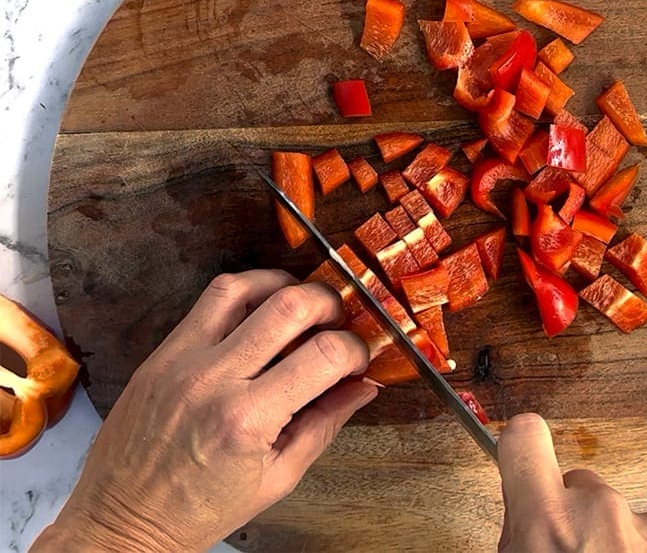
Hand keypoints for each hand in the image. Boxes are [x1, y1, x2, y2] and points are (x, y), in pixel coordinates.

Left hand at [32, 270, 377, 551]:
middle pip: (289, 305)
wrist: (124, 519)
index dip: (354, 350)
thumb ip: (325, 424)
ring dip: (284, 285)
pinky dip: (244, 292)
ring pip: (243, 287)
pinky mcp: (163, 351)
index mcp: (248, 420)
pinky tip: (260, 310)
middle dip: (329, 304)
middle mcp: (214, 379)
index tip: (357, 359)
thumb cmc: (202, 508)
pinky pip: (209, 300)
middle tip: (337, 321)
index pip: (324, 356)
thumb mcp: (278, 478)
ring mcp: (183, 359)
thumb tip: (364, 386)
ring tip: (301, 304)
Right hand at [497, 414, 646, 551]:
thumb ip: (521, 532)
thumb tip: (525, 518)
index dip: (523, 444)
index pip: (524, 439)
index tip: (524, 447)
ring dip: (621, 543)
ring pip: (628, 516)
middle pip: (583, 485)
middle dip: (579, 516)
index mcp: (549, 523)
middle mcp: (604, 516)